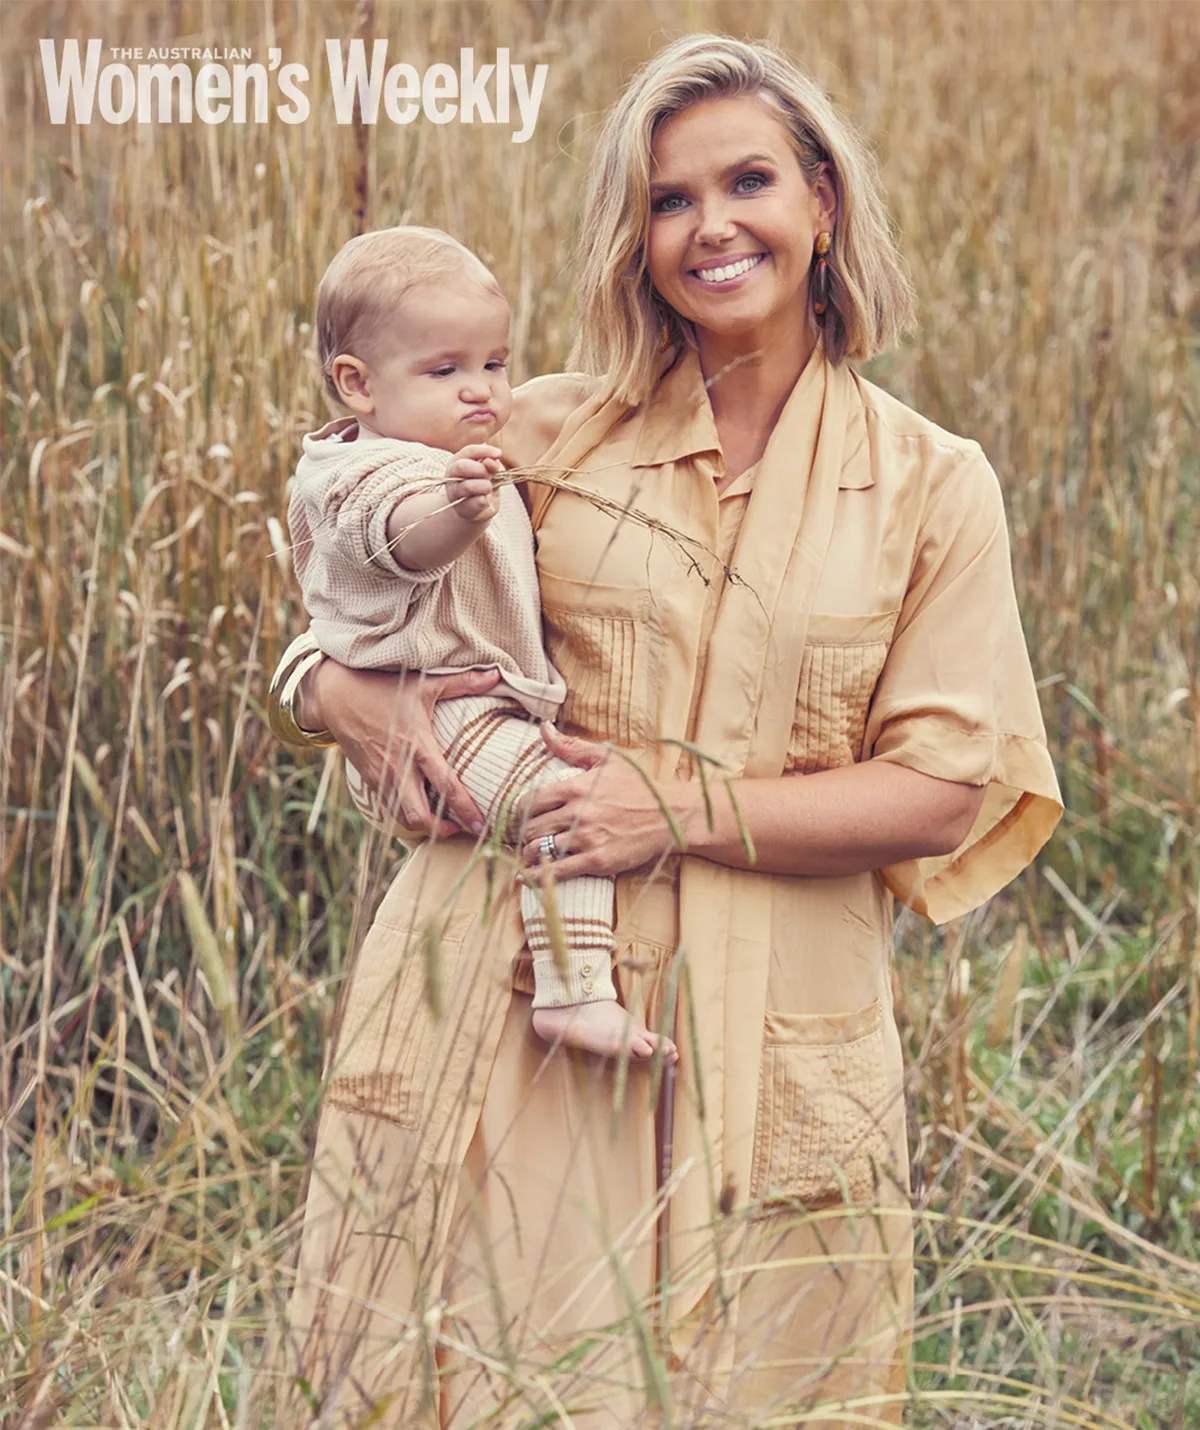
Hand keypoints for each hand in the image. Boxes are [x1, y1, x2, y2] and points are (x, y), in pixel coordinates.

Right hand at [305, 660, 501, 837]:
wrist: (336, 694)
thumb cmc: (383, 687)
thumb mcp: (425, 682)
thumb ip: (463, 682)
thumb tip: (496, 674)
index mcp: (416, 745)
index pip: (444, 786)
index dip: (464, 809)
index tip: (479, 824)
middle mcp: (397, 767)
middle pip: (419, 816)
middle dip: (442, 829)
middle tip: (462, 827)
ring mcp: (380, 776)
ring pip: (402, 818)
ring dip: (424, 825)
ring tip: (444, 822)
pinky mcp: (369, 779)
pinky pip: (389, 808)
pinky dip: (406, 814)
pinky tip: (421, 808)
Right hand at [444, 444, 501, 522]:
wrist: (472, 507)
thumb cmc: (479, 483)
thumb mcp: (485, 470)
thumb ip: (490, 464)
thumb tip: (493, 461)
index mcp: (457, 461)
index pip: (469, 451)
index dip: (485, 451)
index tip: (499, 454)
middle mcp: (451, 476)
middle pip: (462, 466)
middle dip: (481, 469)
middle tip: (490, 475)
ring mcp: (455, 493)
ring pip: (468, 486)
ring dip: (485, 486)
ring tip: (489, 487)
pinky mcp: (462, 508)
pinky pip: (476, 502)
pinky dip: (485, 500)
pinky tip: (486, 499)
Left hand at [519, 724, 688, 880]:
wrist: (671, 815)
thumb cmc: (639, 786)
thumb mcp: (607, 758)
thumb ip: (571, 746)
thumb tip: (543, 728)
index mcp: (576, 787)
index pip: (531, 800)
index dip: (520, 811)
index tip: (521, 816)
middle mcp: (577, 813)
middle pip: (532, 827)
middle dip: (523, 833)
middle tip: (523, 836)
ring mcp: (587, 838)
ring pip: (540, 850)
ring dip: (529, 854)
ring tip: (528, 854)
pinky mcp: (597, 860)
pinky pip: (558, 872)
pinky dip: (536, 876)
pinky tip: (525, 877)